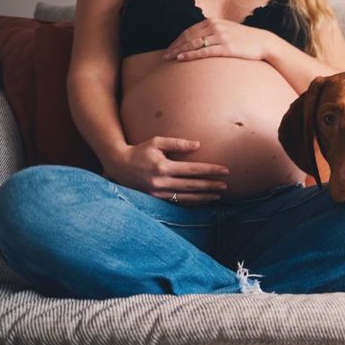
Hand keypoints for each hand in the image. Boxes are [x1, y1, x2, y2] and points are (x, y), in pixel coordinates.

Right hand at [103, 136, 229, 204]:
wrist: (119, 165)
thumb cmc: (140, 151)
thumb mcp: (157, 142)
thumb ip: (177, 143)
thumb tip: (198, 145)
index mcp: (163, 166)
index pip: (192, 170)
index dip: (210, 170)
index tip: (224, 170)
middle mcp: (161, 181)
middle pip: (192, 185)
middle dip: (210, 186)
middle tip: (226, 185)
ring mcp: (158, 192)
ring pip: (186, 197)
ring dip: (204, 197)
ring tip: (218, 195)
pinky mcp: (156, 199)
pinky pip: (178, 202)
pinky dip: (192, 202)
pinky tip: (203, 200)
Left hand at [161, 18, 272, 61]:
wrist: (263, 42)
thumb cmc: (245, 39)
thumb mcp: (227, 30)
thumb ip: (214, 32)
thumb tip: (201, 40)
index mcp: (213, 22)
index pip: (189, 31)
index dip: (177, 40)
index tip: (169, 49)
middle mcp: (215, 27)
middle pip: (188, 36)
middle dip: (174, 46)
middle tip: (164, 56)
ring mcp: (220, 37)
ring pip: (193, 43)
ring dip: (178, 51)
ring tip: (168, 58)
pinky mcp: (226, 48)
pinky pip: (204, 51)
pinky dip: (190, 55)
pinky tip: (181, 58)